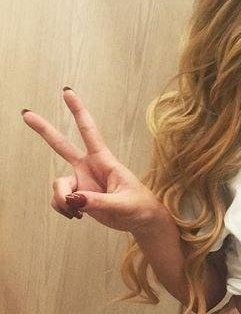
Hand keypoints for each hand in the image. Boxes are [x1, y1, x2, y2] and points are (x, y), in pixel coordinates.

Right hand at [21, 87, 163, 232]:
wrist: (141, 221)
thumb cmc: (140, 206)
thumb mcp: (124, 203)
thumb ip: (98, 201)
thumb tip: (74, 199)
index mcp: (105, 161)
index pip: (89, 132)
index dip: (78, 111)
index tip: (67, 92)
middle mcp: (90, 168)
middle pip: (62, 145)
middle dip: (44, 130)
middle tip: (25, 114)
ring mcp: (83, 182)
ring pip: (58, 185)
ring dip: (61, 200)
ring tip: (75, 212)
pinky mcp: (79, 197)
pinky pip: (60, 200)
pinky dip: (64, 209)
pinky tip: (77, 216)